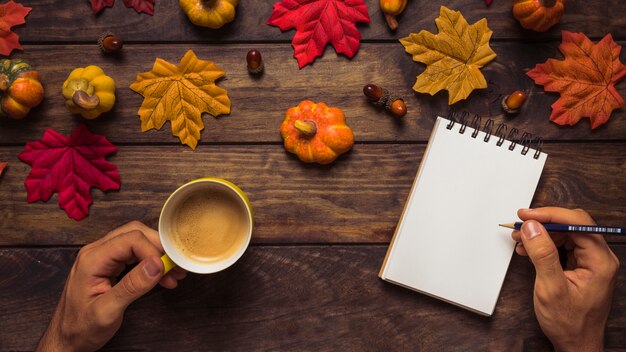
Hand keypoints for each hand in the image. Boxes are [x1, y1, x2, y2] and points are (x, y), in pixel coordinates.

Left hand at [37, 221, 186, 351]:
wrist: (66, 339)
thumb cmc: (80, 328)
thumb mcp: (107, 311)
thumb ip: (132, 286)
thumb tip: (156, 264)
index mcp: (92, 260)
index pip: (131, 239)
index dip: (153, 250)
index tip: (166, 268)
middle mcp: (97, 253)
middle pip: (135, 234)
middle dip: (159, 247)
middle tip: (175, 265)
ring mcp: (103, 257)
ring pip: (137, 241)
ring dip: (157, 254)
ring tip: (173, 273)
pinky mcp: (109, 265)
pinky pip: (134, 254)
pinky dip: (151, 262)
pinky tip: (162, 276)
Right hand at [512, 207, 619, 351]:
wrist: (575, 344)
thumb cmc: (569, 323)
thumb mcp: (551, 288)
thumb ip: (543, 254)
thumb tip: (533, 228)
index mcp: (600, 261)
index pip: (577, 223)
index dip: (550, 215)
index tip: (527, 216)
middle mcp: (599, 258)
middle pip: (572, 225)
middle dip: (543, 223)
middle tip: (520, 224)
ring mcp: (590, 262)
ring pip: (565, 234)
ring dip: (541, 234)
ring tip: (520, 238)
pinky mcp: (581, 266)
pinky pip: (562, 246)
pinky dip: (544, 244)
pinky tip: (528, 249)